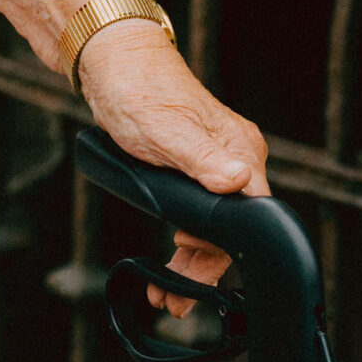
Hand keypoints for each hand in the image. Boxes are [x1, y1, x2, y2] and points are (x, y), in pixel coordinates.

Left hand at [74, 22, 268, 316]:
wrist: (110, 61)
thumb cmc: (136, 90)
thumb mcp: (163, 131)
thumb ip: (201, 160)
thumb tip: (240, 181)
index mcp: (241, 150)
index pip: (251, 219)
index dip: (224, 254)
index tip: (193, 279)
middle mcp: (237, 158)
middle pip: (234, 230)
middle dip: (205, 269)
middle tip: (175, 300)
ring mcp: (217, 163)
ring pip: (216, 227)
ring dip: (194, 262)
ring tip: (168, 293)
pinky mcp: (197, 166)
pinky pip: (202, 212)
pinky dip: (188, 240)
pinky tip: (171, 255)